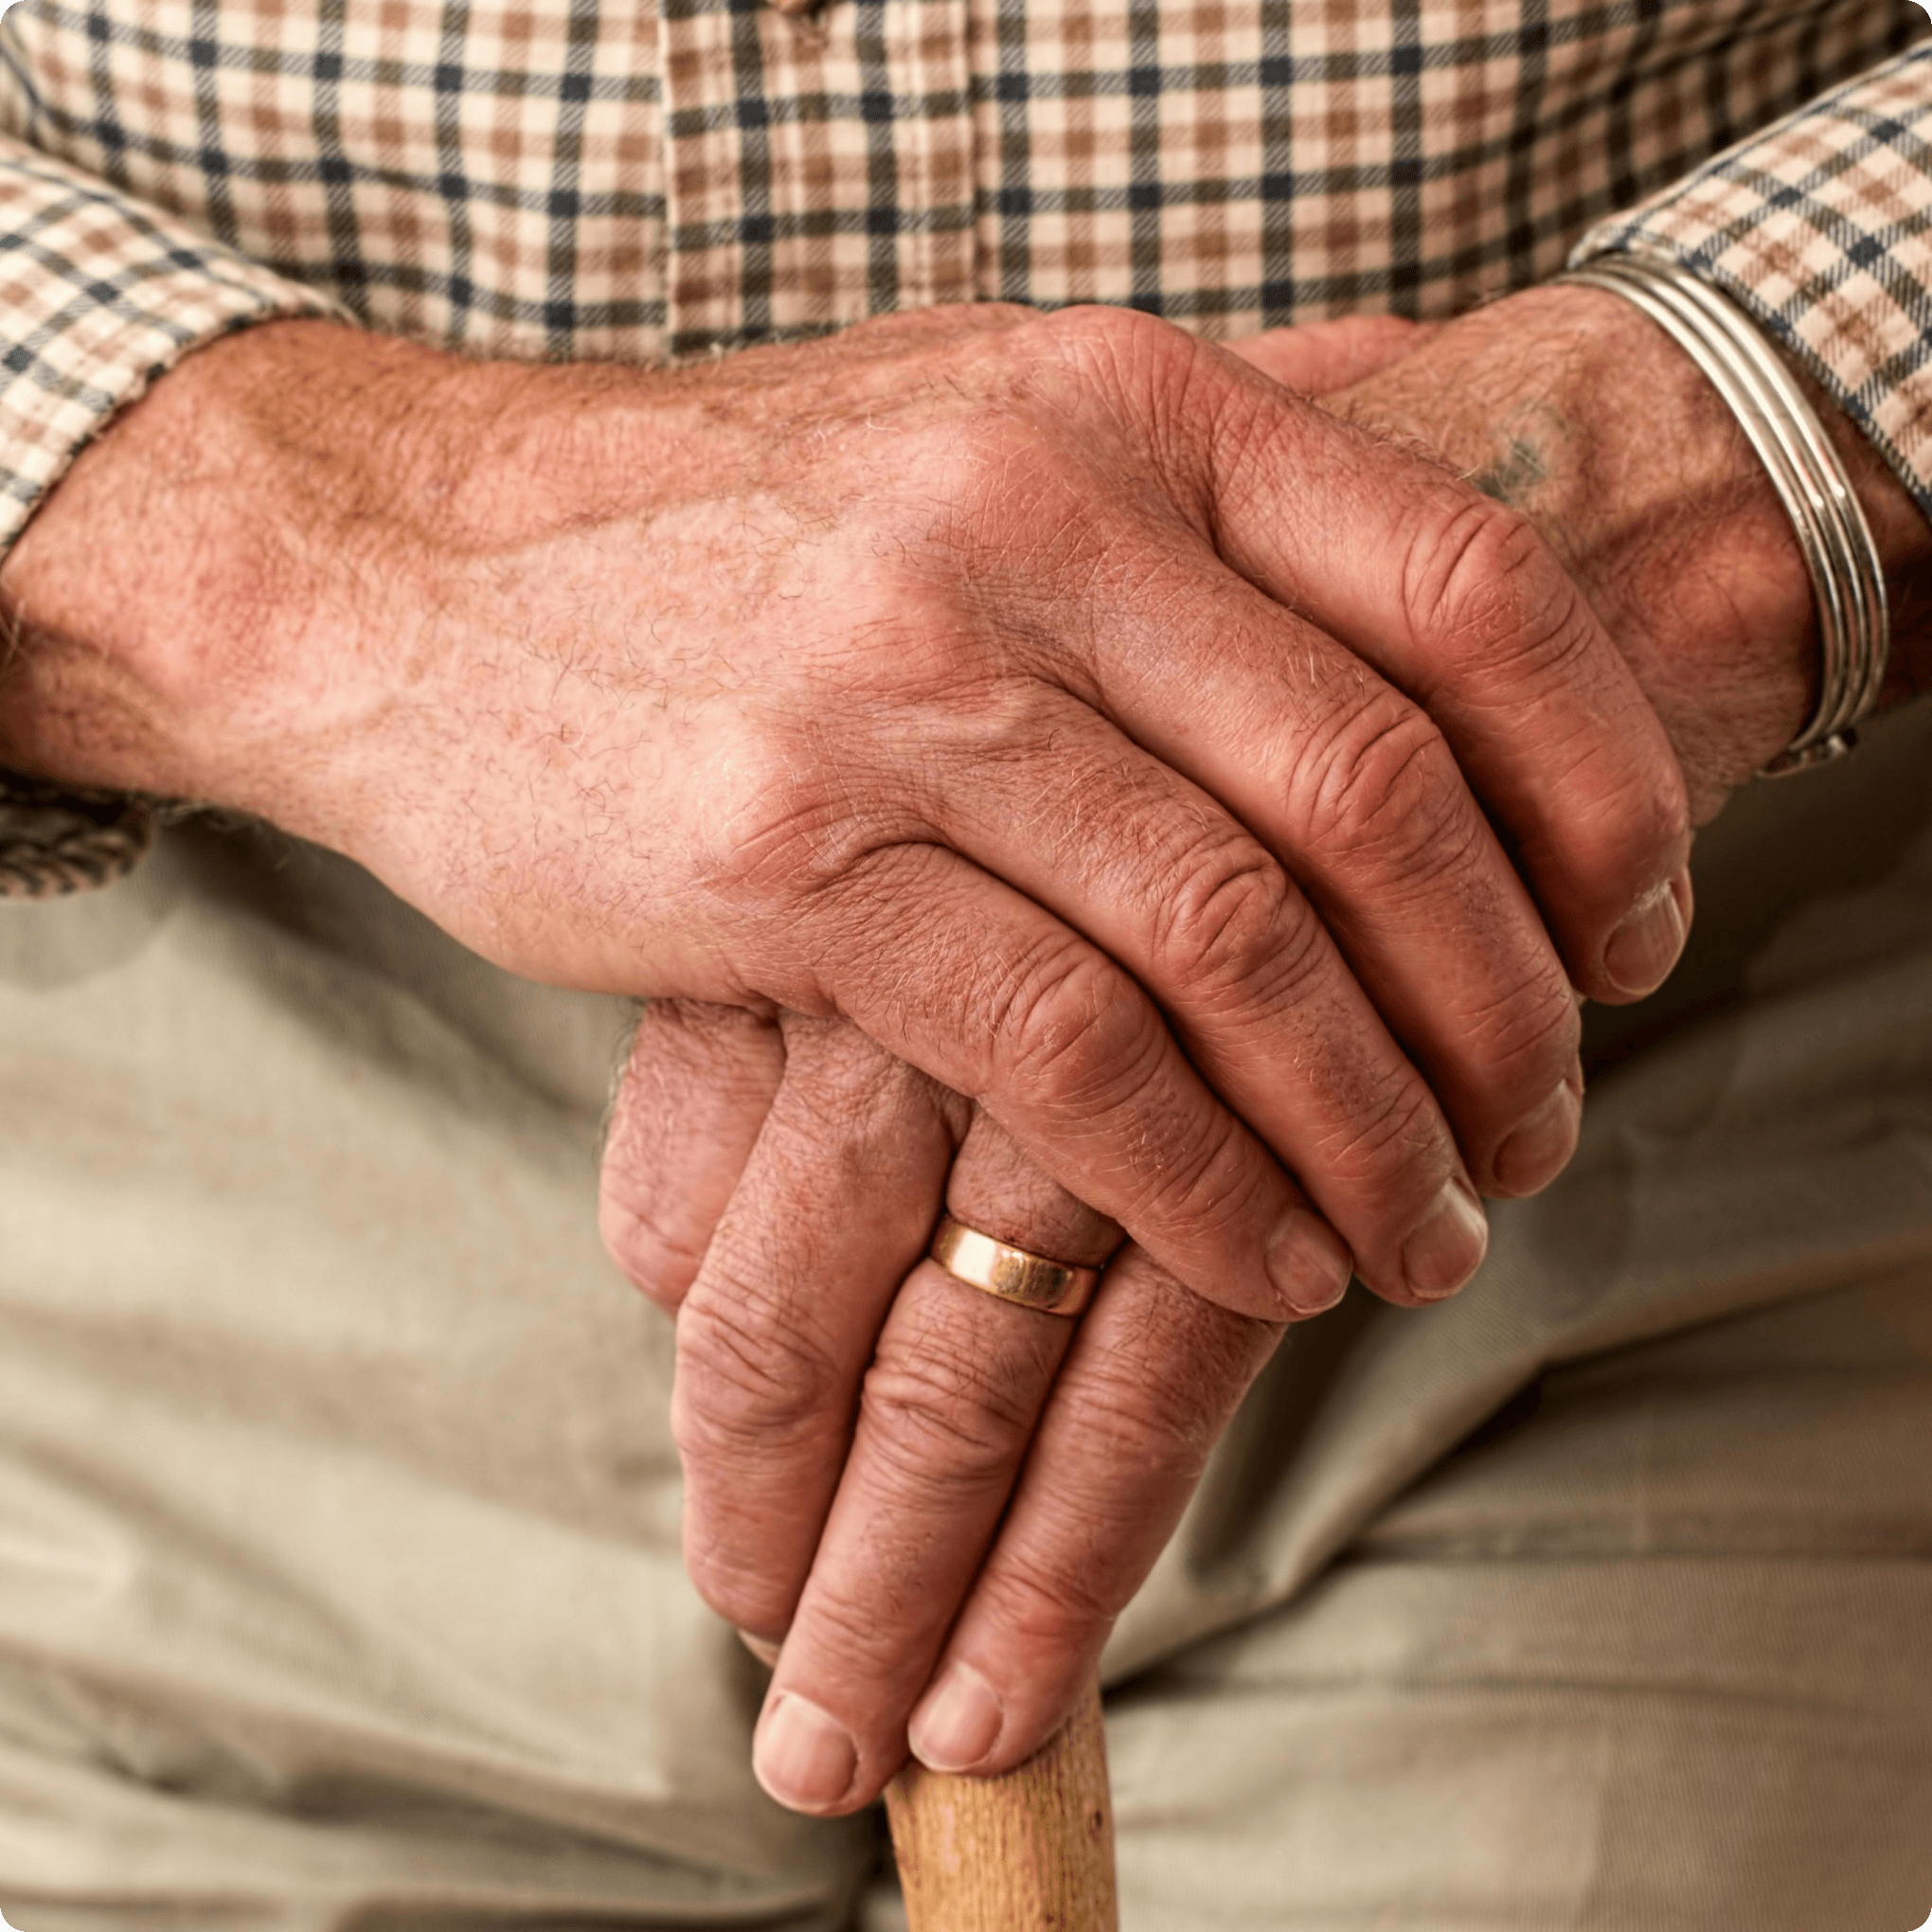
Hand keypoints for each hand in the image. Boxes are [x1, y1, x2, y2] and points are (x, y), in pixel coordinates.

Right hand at [601, 289, 1931, 1814]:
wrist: (411, 569)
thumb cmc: (723, 523)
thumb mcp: (969, 404)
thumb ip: (1191, 433)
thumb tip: (1417, 404)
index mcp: (1119, 407)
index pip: (1461, 587)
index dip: (1598, 780)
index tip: (1634, 936)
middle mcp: (1032, 521)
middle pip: (1371, 792)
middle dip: (1497, 1001)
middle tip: (1537, 1130)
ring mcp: (904, 690)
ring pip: (1231, 943)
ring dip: (1363, 1123)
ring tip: (1421, 1231)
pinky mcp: (791, 866)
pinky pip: (1064, 1053)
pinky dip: (1197, 1179)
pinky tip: (1257, 1253)